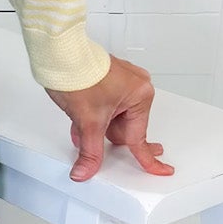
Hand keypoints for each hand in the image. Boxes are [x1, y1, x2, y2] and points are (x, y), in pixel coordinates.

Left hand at [44, 53, 175, 182]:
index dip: (148, 158)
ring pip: (112, 116)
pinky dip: (93, 112)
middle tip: (94, 130)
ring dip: (95, 123)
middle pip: (124, 127)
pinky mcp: (108, 76)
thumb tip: (86, 170)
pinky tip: (79, 114)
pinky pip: (106, 104)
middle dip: (105, 133)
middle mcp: (136, 85)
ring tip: (79, 119)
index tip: (164, 169)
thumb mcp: (88, 121)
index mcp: (140, 95)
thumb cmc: (78, 75)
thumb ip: (89, 151)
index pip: (140, 138)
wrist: (58, 53)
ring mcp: (122, 79)